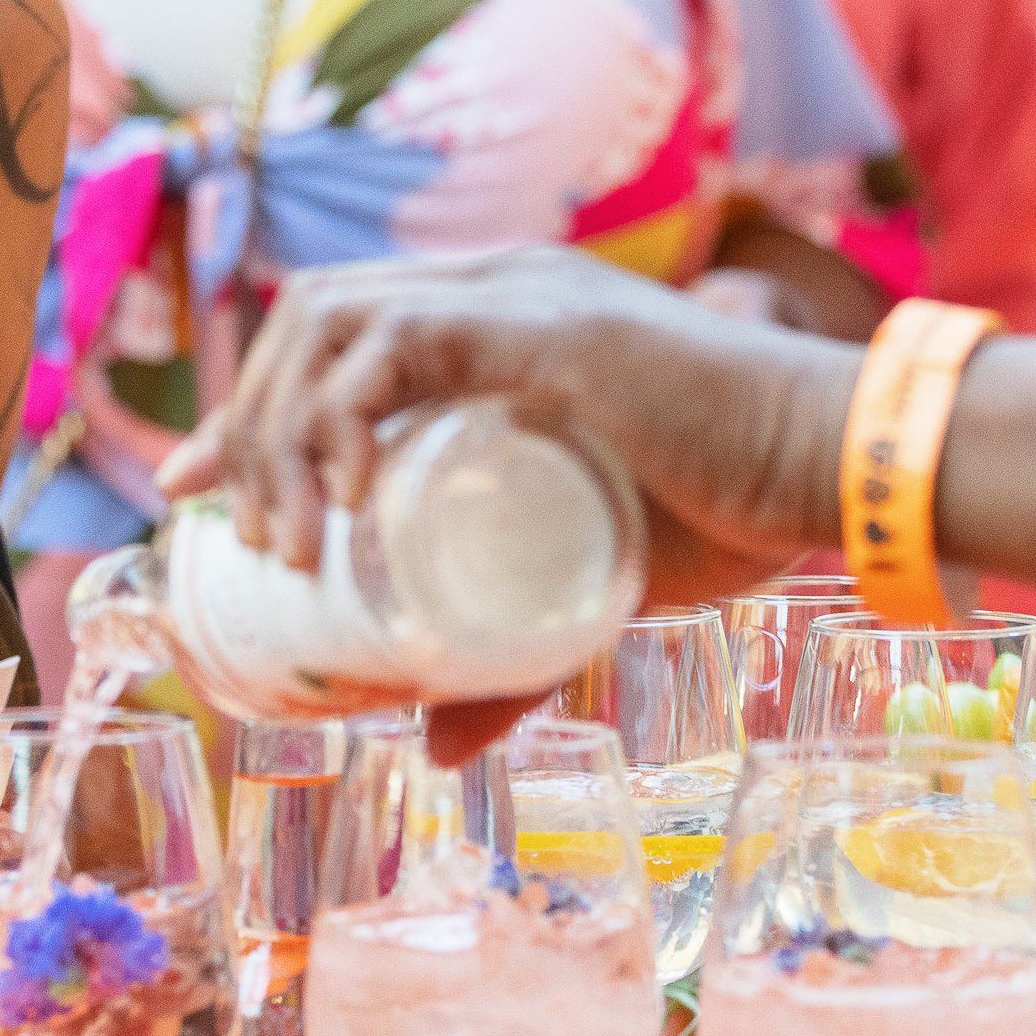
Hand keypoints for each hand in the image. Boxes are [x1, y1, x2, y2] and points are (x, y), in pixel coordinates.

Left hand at [165, 249, 850, 607]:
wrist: (835, 473)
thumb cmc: (735, 513)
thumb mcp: (591, 592)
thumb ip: (518, 661)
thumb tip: (436, 744)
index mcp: (496, 323)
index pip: (335, 329)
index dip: (253, 406)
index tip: (200, 493)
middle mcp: (491, 291)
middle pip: (308, 319)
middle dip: (240, 420)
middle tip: (217, 525)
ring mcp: (514, 301)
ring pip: (328, 324)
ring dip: (278, 431)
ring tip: (283, 544)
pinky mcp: (540, 330)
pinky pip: (394, 345)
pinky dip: (340, 417)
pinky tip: (339, 503)